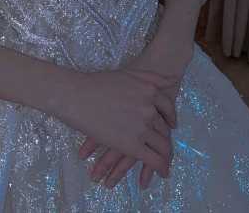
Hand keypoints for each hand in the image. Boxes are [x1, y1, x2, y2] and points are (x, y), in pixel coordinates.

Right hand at [77, 30, 193, 188]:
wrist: (75, 95)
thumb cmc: (96, 83)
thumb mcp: (128, 74)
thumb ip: (151, 77)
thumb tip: (173, 79)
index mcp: (149, 91)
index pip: (168, 108)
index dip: (170, 118)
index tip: (170, 125)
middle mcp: (149, 109)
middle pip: (165, 128)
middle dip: (166, 139)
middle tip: (166, 147)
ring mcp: (141, 127)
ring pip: (162, 146)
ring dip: (166, 157)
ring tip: (166, 164)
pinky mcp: (131, 145)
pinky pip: (153, 160)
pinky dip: (161, 168)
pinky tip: (162, 173)